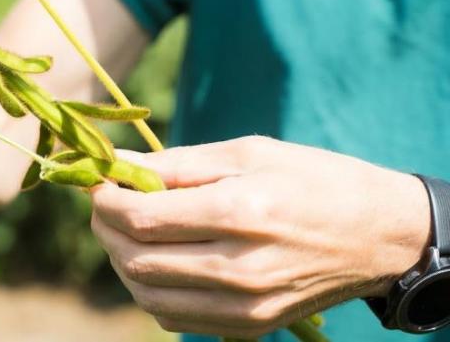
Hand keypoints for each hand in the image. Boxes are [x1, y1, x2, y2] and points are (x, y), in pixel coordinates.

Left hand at [91, 136, 430, 337]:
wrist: (378, 236)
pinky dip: (149, 290)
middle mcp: (239, 267)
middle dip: (105, 228)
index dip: (105, 199)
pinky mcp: (248, 326)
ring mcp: (244, 305)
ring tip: (126, 230)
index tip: (99, 182)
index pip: (141, 218)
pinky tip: (156, 260)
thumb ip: (178, 164)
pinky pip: (172, 317)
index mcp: (240, 212)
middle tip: (105, 203)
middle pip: (135, 259)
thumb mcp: (249, 153)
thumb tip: (120, 166)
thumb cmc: (314, 180)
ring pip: (146, 294)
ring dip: (121, 260)